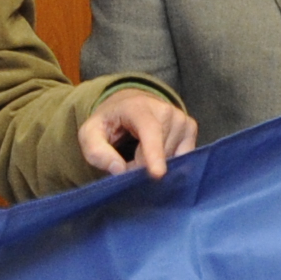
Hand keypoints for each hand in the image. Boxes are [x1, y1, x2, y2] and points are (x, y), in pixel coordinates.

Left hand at [80, 88, 198, 179]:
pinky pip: (183, 157)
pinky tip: (158, 153)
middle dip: (142, 165)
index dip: (153, 153)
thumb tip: (119, 170)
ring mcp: (181, 118)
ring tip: (141, 151)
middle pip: (158, 152)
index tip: (157, 174)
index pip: (149, 131)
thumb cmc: (109, 122)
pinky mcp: (190, 127)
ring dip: (155, 164)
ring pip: (171, 158)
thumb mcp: (90, 134)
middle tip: (128, 159)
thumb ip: (97, 152)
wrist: (129, 105)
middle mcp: (165, 110)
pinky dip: (169, 162)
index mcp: (138, 107)